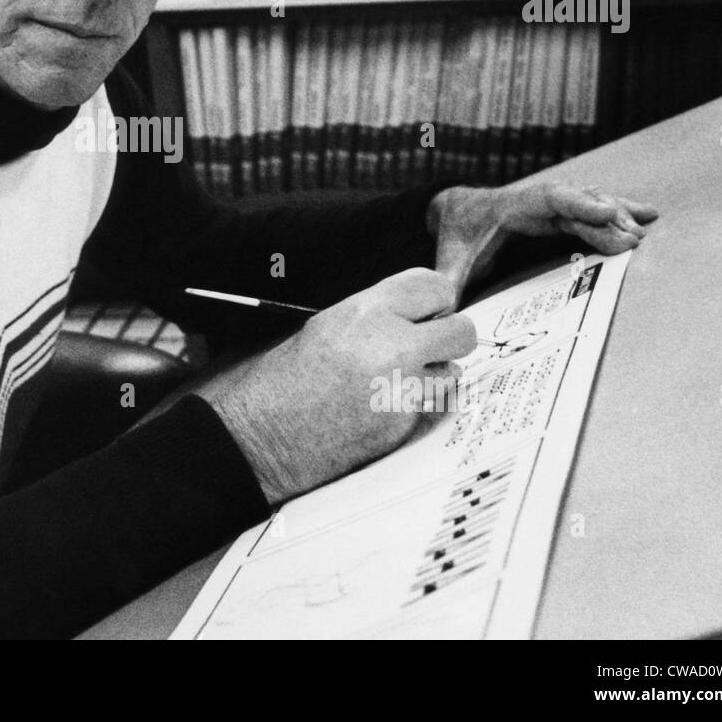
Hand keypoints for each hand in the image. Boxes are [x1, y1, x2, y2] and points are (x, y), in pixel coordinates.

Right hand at [204, 268, 476, 504]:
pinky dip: (416, 408)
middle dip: (446, 337)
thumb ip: (375, 316)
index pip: (435, 286)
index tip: (426, 311)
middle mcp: (390, 345)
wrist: (260, 435)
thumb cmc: (281, 381)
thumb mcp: (325, 326)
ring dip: (433, 377)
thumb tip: (418, 314)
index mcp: (365, 312)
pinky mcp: (405, 426)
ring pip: (452, 373)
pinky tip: (381, 409)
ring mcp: (402, 389)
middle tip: (424, 347)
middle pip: (461, 329)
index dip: (433, 300)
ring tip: (394, 383)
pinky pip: (432, 408)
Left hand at [428, 180, 658, 300]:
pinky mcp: (560, 214)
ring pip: (589, 203)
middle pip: (577, 203)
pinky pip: (592, 211)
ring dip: (617, 214)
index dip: (578, 204)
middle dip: (605, 218)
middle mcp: (535, 201)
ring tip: (644, 229)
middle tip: (634, 238)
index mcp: (509, 207)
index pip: (549, 200)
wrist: (454, 212)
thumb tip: (441, 317)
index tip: (606, 213)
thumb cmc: (455, 238)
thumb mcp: (449, 263)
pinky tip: (647, 216)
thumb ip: (447, 286)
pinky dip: (618, 213)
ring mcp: (550, 206)